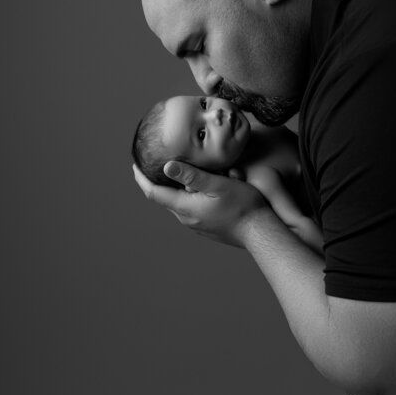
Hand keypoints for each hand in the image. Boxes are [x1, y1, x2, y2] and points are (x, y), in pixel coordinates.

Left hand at [133, 161, 267, 247]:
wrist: (261, 231)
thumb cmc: (243, 206)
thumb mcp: (219, 185)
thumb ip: (193, 176)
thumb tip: (167, 166)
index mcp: (185, 208)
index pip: (153, 193)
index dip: (141, 178)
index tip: (134, 165)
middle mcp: (187, 219)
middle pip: (164, 198)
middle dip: (156, 181)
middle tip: (152, 163)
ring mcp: (196, 225)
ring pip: (177, 203)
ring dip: (173, 188)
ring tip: (174, 171)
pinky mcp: (206, 226)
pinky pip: (189, 208)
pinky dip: (185, 195)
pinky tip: (195, 186)